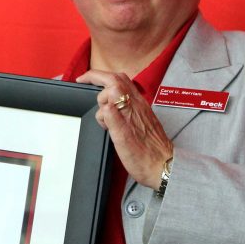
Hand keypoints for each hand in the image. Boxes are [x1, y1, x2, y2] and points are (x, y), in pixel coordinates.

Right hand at [77, 69, 173, 188]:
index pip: (111, 82)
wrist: (164, 167)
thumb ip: (113, 119)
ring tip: (96, 98)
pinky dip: (114, 96)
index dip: (94, 79)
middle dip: (99, 76)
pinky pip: (127, 97)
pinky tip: (109, 109)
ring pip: (123, 86)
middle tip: (84, 80)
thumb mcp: (123, 140)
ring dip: (107, 85)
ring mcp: (141, 108)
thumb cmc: (144, 158)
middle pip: (118, 78)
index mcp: (131, 108)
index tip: (80, 82)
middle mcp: (138, 104)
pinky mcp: (143, 115)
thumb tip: (104, 104)